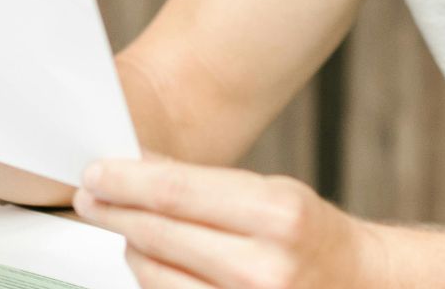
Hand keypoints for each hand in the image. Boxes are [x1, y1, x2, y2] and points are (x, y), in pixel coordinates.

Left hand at [73, 156, 386, 288]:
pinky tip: (150, 257)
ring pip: (153, 273)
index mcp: (278, 215)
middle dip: (115, 210)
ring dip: (130, 245)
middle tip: (91, 194)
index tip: (98, 172)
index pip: (179, 192)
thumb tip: (141, 167)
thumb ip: (206, 184)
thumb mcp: (272, 192)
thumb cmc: (311, 235)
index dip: (127, 180)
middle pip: (159, 233)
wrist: (353, 283)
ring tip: (128, 225)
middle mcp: (262, 267)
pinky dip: (151, 275)